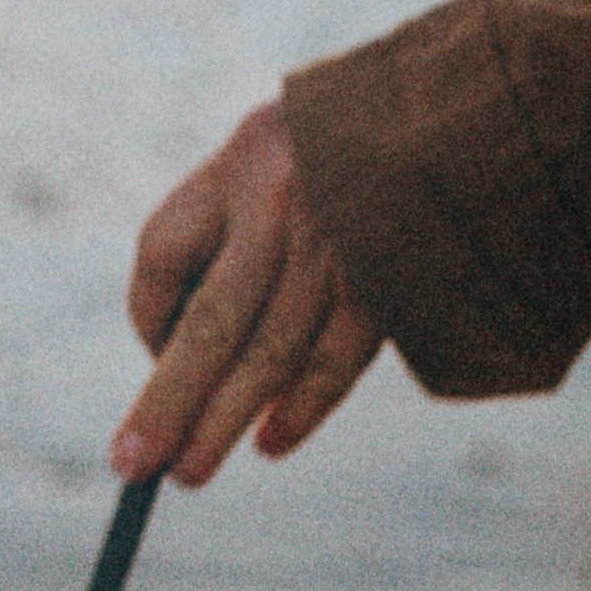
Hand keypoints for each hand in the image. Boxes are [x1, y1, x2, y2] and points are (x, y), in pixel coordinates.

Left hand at [111, 101, 377, 488]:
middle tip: (135, 467)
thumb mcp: (268, 157)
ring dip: (223, 422)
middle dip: (168, 404)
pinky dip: (300, 411)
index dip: (148, 317)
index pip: (164, 251)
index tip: (153, 354)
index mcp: (243, 156)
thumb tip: (176, 356)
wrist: (455, 118)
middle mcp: (285, 201)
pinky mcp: (390, 285)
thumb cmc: (339, 155)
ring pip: (270, 356)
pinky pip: (334, 364)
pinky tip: (269, 443)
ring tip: (188, 473)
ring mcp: (341, 247)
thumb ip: (222, 237)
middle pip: (211, 323)